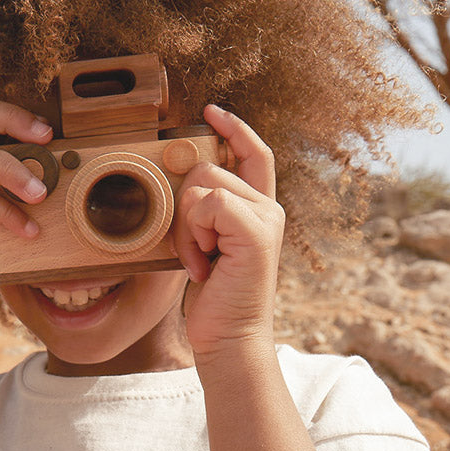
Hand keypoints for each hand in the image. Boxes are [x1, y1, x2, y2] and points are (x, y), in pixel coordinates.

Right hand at [0, 98, 52, 308]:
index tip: (50, 130)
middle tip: (46, 138)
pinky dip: (8, 213)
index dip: (16, 114)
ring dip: (16, 173)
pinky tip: (28, 231)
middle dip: (13, 119)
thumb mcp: (12, 210)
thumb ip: (28, 190)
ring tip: (42, 195)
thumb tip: (72, 178)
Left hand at [173, 105, 284, 356]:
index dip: (235, 128)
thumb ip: (204, 214)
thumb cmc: (214, 298)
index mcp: (258, 211)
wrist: (229, 338)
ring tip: (198, 259)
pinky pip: (207, 204)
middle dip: (184, 206)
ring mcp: (265, 219)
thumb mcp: (206, 246)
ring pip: (203, 185)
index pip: (255, 153)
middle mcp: (268, 210)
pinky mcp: (256, 232)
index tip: (210, 112)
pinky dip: (193, 235)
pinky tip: (201, 264)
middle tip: (193, 248)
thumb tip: (181, 184)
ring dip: (187, 225)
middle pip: (210, 167)